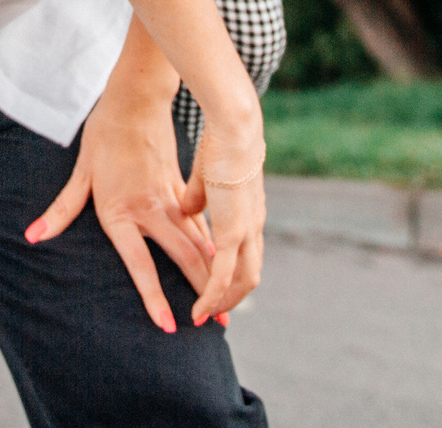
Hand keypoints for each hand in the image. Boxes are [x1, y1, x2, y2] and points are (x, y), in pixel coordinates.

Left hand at [25, 74, 212, 333]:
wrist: (136, 98)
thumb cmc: (104, 135)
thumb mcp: (81, 173)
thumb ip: (61, 210)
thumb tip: (32, 236)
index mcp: (121, 209)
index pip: (139, 263)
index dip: (154, 296)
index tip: (168, 324)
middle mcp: (151, 208)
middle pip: (182, 257)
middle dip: (201, 292)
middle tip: (216, 323)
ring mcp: (171, 198)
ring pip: (200, 243)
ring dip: (213, 274)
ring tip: (227, 306)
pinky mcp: (185, 188)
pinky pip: (202, 224)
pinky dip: (215, 248)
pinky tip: (226, 265)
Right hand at [180, 105, 264, 325]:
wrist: (235, 126)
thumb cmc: (221, 139)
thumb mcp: (208, 173)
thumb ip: (199, 194)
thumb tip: (189, 209)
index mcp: (248, 211)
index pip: (246, 251)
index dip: (232, 271)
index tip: (216, 286)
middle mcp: (252, 226)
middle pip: (249, 274)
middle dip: (232, 297)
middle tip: (214, 314)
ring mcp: (245, 231)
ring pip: (241, 281)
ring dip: (222, 303)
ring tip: (202, 316)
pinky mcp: (232, 232)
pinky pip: (223, 276)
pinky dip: (212, 297)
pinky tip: (199, 310)